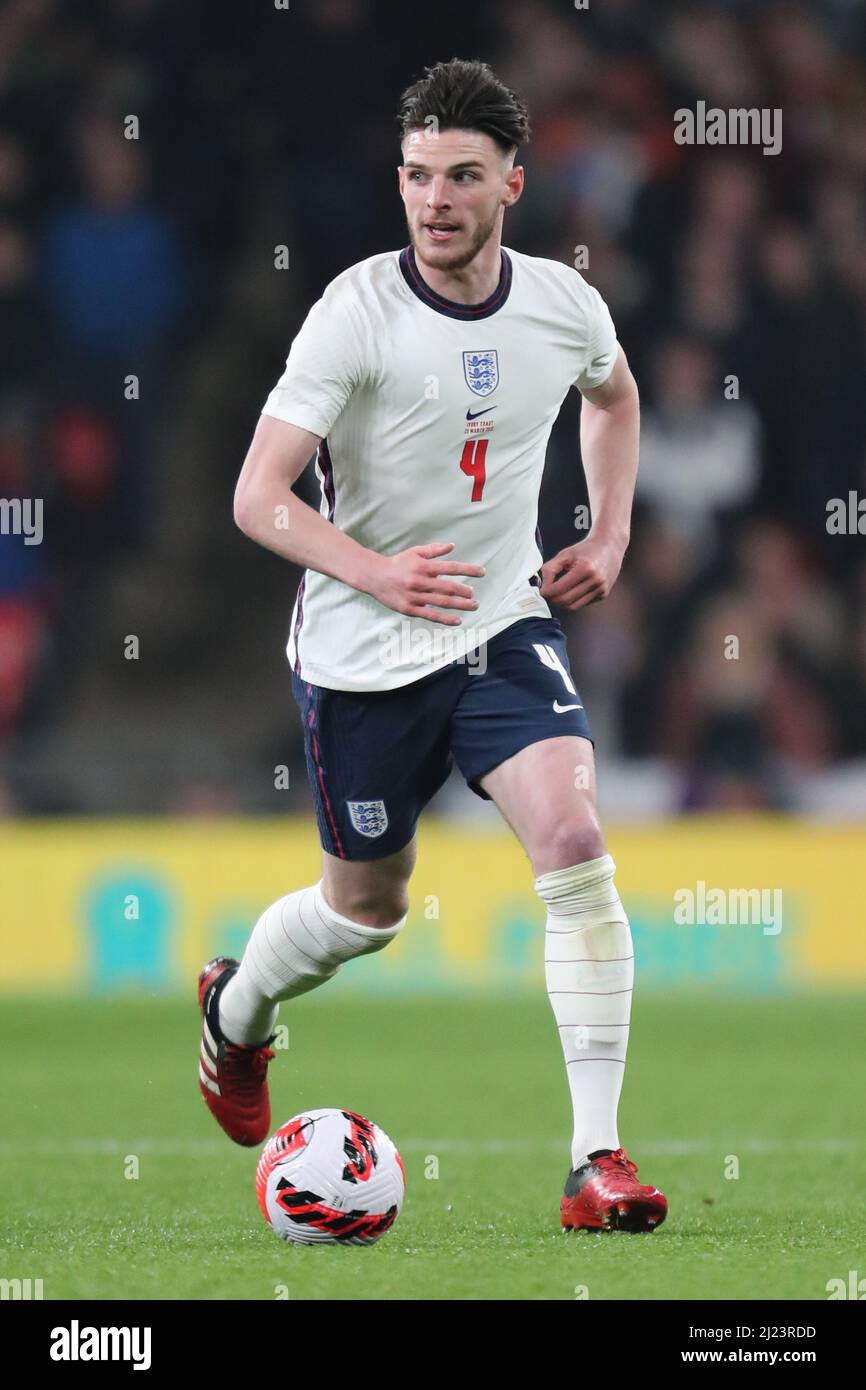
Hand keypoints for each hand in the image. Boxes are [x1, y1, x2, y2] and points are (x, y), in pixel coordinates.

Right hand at [363, 542, 485, 624]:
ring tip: (474, 606)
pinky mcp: (409, 609)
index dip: (468, 570)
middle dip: (465, 592)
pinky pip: (430, 615)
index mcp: (424, 566)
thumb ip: (434, 550)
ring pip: (442, 602)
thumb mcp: (415, 553)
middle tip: (474, 595)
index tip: (482, 572)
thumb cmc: (398, 563)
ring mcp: (415, 596)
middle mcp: (420, 581)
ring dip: (460, 605)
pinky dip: (445, 618)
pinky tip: (458, 620)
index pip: (451, 568)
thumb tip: (452, 546)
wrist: (374, 576)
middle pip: (448, 587)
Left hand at [539, 534, 625, 610]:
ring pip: (573, 606)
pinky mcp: (604, 594)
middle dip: (552, 598)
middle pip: (565, 600)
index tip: (542, 589)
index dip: (546, 592)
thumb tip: (543, 586)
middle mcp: (595, 580)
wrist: (609, 546)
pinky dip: (573, 600)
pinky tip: (571, 591)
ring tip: (557, 592)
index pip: (559, 589)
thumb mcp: (565, 554)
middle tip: (547, 592)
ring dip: (561, 602)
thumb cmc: (586, 549)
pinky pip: (582, 604)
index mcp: (585, 568)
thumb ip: (550, 568)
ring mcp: (601, 588)